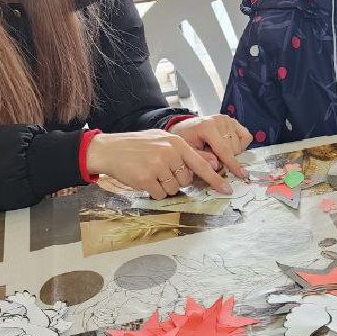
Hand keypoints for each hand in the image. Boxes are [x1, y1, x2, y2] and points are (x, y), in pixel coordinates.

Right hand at [84, 129, 230, 198]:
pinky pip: (159, 194)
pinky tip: (144, 179)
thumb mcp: (163, 141)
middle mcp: (169, 153)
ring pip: (173, 189)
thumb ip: (187, 152)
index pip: (201, 164)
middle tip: (161, 171)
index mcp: (176, 143)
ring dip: (164, 186)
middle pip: (186, 180)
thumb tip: (213, 162)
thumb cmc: (138, 145)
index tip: (227, 190)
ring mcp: (157, 166)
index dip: (215, 179)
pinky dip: (153, 191)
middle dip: (177, 180)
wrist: (109, 149)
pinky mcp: (146, 179)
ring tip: (151, 173)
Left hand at [167, 115, 251, 178]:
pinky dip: (240, 145)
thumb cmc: (185, 140)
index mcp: (207, 127)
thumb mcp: (187, 152)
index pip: (224, 149)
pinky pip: (246, 137)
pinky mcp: (233, 121)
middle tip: (212, 157)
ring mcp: (227, 120)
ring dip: (231, 152)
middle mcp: (219, 120)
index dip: (232, 164)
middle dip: (226, 159)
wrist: (184, 128)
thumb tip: (216, 165)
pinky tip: (228, 146)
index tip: (242, 175)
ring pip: (240, 145)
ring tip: (216, 150)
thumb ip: (201, 159)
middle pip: (233, 149)